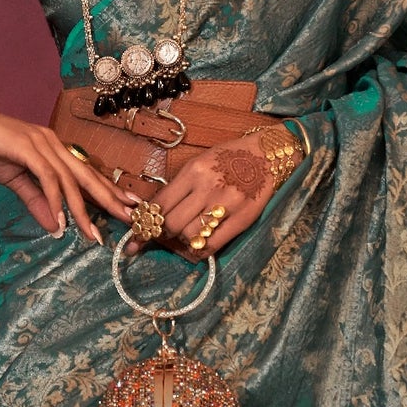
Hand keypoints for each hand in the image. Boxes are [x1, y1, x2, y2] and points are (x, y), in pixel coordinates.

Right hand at [0, 83, 135, 240]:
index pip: (86, 174)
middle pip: (88, 176)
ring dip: (83, 210)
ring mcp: (42, 144)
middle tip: (131, 220)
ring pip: (71, 181)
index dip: (108, 191)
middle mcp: (54, 144)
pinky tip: (61, 220)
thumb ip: (36, 201)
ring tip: (93, 235)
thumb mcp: (14, 180)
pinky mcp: (27, 148)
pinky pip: (47, 178)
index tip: (127, 208)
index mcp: (54, 149)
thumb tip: (54, 226)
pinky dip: (55, 200)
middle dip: (111, 200)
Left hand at [128, 138, 283, 256]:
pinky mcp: (242, 220)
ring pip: (189, 236)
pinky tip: (195, 247)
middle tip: (160, 236)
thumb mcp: (200, 163)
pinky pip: (212, 245)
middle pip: (171, 224)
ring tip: (182, 238)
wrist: (267, 155)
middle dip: (161, 234)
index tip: (139, 230)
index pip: (160, 203)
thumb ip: (179, 186)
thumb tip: (154, 212)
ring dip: (181, 242)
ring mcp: (227, 205)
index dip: (146, 221)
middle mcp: (209, 188)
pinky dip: (198, 251)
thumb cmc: (230, 158)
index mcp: (194, 171)